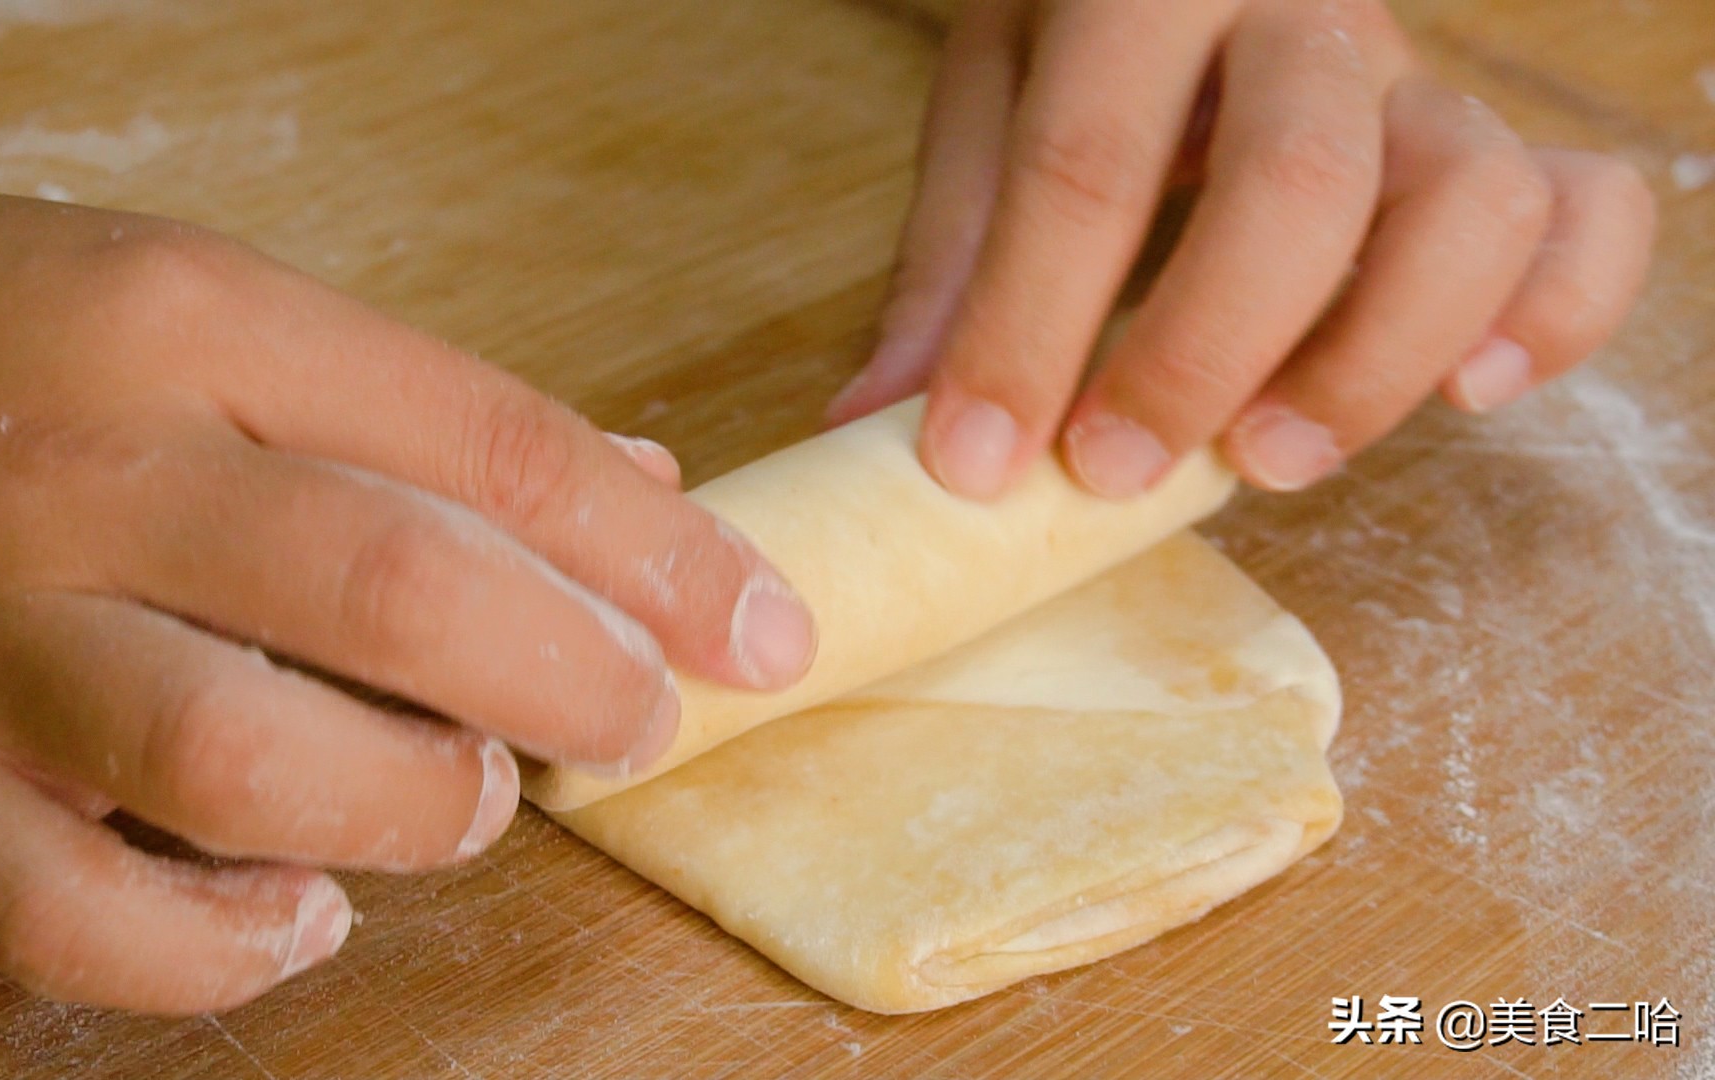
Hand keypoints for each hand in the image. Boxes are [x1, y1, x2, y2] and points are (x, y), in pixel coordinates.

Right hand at [0, 174, 814, 1012]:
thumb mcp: (206, 307)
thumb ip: (420, 414)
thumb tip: (642, 495)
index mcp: (189, 325)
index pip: (487, 443)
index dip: (660, 555)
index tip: (760, 632)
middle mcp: (81, 475)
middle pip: (390, 597)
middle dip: (570, 684)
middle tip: (629, 721)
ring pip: (240, 768)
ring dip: (409, 811)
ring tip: (456, 798)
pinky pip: (70, 924)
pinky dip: (218, 952)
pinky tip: (297, 911)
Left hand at [830, 0, 1654, 497]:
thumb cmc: (1085, 40)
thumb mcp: (991, 103)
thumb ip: (952, 257)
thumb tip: (878, 426)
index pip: (1086, 165)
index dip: (1025, 329)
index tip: (974, 461)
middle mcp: (1306, 18)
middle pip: (1298, 184)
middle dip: (1199, 355)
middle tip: (1113, 468)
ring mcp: (1418, 79)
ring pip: (1472, 203)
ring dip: (1374, 359)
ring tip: (1269, 456)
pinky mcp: (1494, 140)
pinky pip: (1585, 215)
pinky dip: (1555, 315)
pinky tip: (1468, 393)